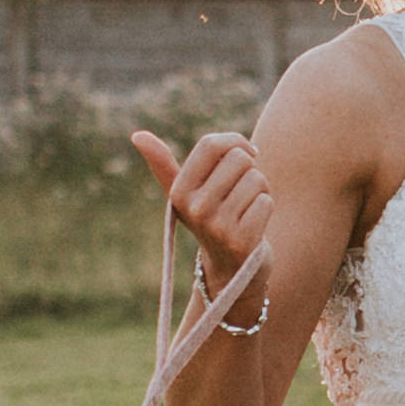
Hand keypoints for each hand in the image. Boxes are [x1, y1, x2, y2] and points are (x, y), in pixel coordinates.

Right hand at [132, 123, 268, 305]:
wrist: (230, 270)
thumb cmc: (209, 220)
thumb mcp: (184, 194)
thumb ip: (163, 164)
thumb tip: (137, 135)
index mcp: (179, 192)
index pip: (211, 144)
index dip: (236, 142)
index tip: (248, 152)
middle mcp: (194, 209)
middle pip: (240, 159)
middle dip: (250, 171)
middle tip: (241, 192)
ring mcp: (217, 226)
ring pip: (257, 179)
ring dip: (261, 190)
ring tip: (247, 208)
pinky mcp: (241, 241)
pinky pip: (266, 201)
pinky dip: (266, 207)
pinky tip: (255, 223)